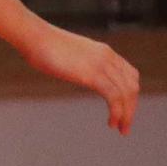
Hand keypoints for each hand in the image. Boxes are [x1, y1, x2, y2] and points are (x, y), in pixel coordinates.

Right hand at [16, 27, 138, 133]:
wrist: (34, 36)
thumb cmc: (42, 44)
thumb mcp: (68, 53)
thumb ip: (77, 62)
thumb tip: (70, 70)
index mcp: (104, 51)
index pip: (130, 75)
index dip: (130, 95)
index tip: (123, 109)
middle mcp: (108, 57)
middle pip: (132, 87)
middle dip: (131, 108)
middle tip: (124, 125)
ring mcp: (101, 65)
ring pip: (126, 94)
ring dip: (127, 115)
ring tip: (120, 128)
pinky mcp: (92, 75)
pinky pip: (114, 97)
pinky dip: (117, 113)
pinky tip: (111, 122)